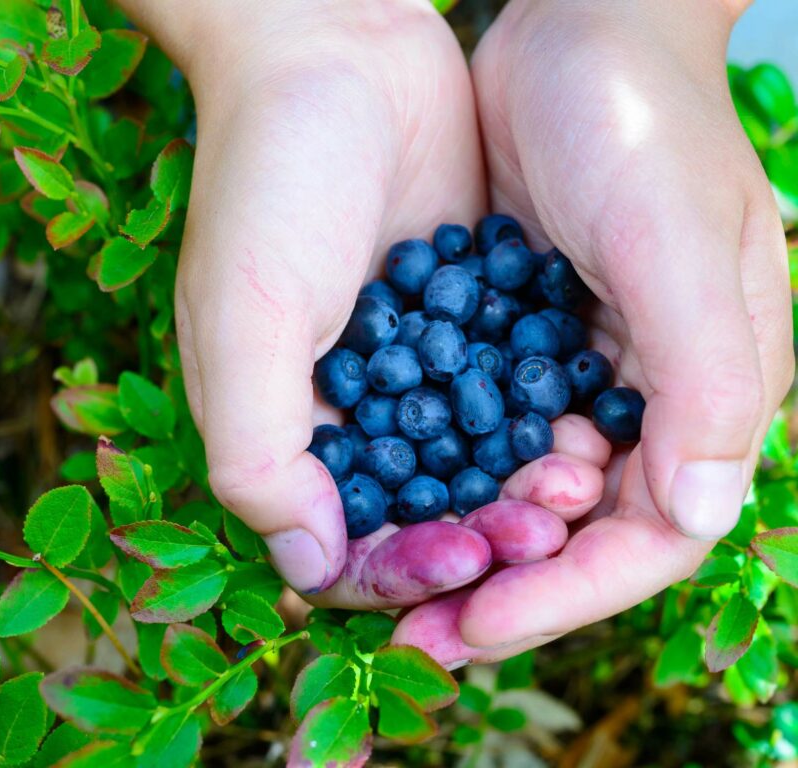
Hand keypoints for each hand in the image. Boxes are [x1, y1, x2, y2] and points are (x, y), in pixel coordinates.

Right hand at [122, 0, 599, 606]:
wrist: (335, 53)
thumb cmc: (268, 181)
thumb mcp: (242, 320)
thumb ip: (257, 452)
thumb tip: (308, 570)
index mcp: (283, 426)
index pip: (340, 541)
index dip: (400, 568)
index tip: (463, 560)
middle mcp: (348, 411)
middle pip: (418, 514)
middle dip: (477, 534)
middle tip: (540, 527)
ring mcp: (410, 369)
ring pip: (472, 464)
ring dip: (518, 488)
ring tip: (572, 484)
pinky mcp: (464, 321)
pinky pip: (506, 396)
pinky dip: (539, 421)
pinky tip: (582, 426)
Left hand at [393, 0, 793, 665]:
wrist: (574, 30)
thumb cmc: (638, 122)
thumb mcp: (681, 243)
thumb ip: (706, 382)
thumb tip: (696, 518)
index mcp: (709, 395)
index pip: (648, 539)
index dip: (564, 595)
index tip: (473, 623)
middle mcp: (649, 400)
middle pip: (576, 535)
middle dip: (498, 585)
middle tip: (413, 632)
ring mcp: (581, 372)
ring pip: (520, 492)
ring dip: (460, 540)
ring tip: (386, 581)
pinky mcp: (521, 339)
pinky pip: (479, 430)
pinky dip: (438, 470)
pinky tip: (381, 496)